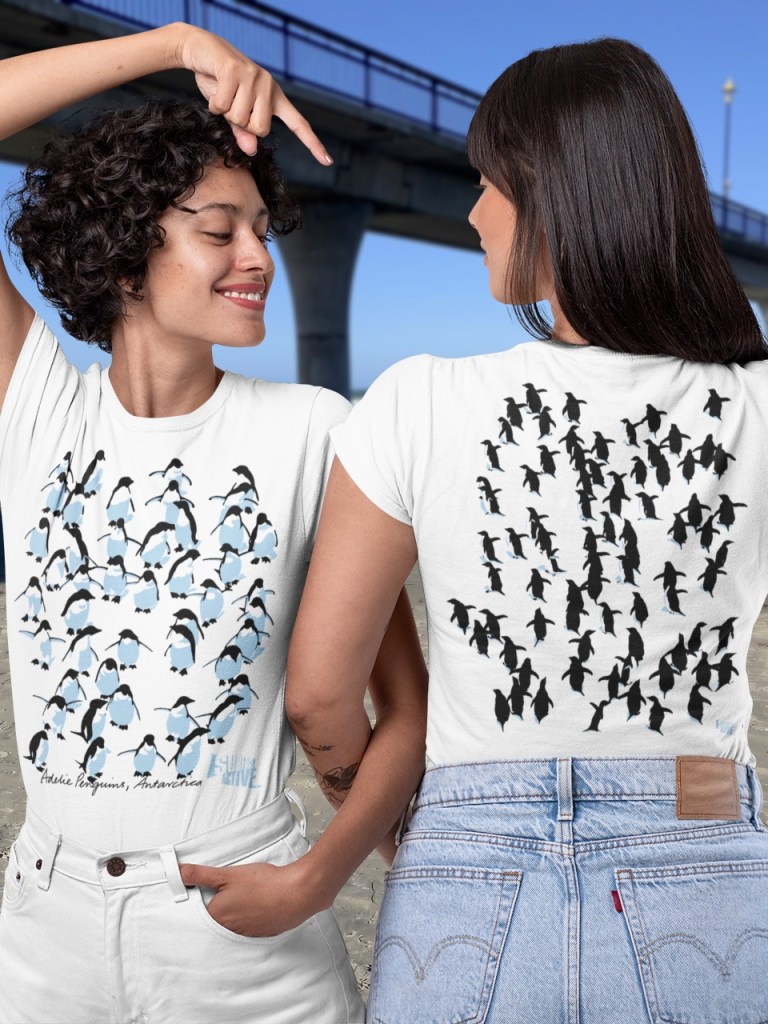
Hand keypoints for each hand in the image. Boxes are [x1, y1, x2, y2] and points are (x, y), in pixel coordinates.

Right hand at [174, 24, 331, 162]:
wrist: (202, 50)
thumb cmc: (221, 84)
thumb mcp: (234, 111)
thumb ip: (245, 133)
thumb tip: (251, 151)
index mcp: (275, 97)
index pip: (299, 124)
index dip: (312, 144)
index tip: (328, 162)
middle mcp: (269, 86)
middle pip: (261, 129)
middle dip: (242, 125)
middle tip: (232, 105)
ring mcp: (254, 76)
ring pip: (240, 118)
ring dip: (225, 112)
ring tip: (223, 93)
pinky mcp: (235, 70)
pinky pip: (223, 105)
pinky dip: (214, 104)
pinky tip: (214, 87)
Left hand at [179, 857, 333, 936]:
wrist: (296, 894)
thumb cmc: (264, 883)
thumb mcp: (229, 873)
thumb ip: (202, 875)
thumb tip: (180, 872)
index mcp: (217, 916)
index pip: (197, 913)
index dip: (199, 901)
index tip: (201, 893)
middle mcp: (228, 931)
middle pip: (214, 921)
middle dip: (217, 908)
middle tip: (226, 893)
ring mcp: (245, 935)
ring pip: (231, 926)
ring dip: (233, 915)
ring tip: (242, 898)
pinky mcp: (260, 935)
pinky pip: (247, 929)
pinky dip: (248, 919)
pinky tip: (255, 907)